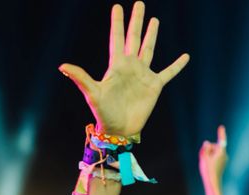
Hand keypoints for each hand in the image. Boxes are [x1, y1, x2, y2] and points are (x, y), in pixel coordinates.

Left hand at [60, 2, 188, 136]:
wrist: (119, 129)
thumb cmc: (104, 112)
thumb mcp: (92, 93)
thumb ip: (80, 77)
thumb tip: (62, 66)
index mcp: (116, 66)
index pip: (117, 39)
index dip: (117, 23)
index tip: (117, 7)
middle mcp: (130, 67)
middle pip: (134, 38)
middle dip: (136, 21)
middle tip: (139, 4)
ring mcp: (143, 75)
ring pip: (149, 49)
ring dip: (152, 35)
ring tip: (154, 20)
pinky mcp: (154, 86)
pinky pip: (168, 73)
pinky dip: (177, 65)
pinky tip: (186, 56)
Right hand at [199, 125, 227, 187]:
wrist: (212, 182)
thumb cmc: (208, 170)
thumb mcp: (204, 157)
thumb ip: (205, 148)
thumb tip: (207, 143)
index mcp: (221, 152)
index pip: (221, 140)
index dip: (221, 133)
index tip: (221, 127)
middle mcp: (224, 155)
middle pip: (214, 146)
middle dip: (208, 149)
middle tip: (202, 157)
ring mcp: (223, 160)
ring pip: (214, 152)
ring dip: (208, 154)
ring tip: (204, 162)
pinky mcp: (222, 164)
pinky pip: (215, 157)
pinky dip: (210, 158)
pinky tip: (207, 165)